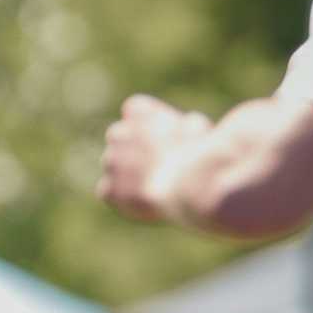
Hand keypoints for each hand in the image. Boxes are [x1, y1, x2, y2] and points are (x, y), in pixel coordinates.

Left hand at [97, 94, 211, 220]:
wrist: (189, 185)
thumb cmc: (203, 154)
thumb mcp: (199, 130)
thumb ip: (187, 127)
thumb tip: (188, 127)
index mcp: (139, 111)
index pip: (135, 110)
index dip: (151, 123)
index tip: (166, 135)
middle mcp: (118, 133)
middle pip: (120, 136)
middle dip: (135, 148)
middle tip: (158, 163)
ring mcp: (110, 162)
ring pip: (114, 165)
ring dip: (129, 173)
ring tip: (157, 185)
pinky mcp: (108, 190)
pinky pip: (111, 193)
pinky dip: (125, 199)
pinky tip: (147, 203)